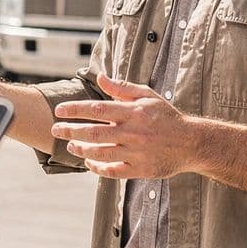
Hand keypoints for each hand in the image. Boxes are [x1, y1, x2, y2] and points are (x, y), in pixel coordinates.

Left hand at [49, 74, 200, 179]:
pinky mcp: (140, 170)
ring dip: (81, 149)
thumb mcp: (147, 96)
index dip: (75, 110)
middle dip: (70, 131)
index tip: (59, 110)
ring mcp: (136, 153)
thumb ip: (122, 87)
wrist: (191, 143)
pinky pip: (113, 171)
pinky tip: (88, 162)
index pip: (97, 109)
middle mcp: (133, 133)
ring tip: (70, 145)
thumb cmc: (166, 117)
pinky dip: (98, 167)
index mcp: (133, 112)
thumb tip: (100, 76)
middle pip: (94, 132)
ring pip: (100, 153)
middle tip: (55, 129)